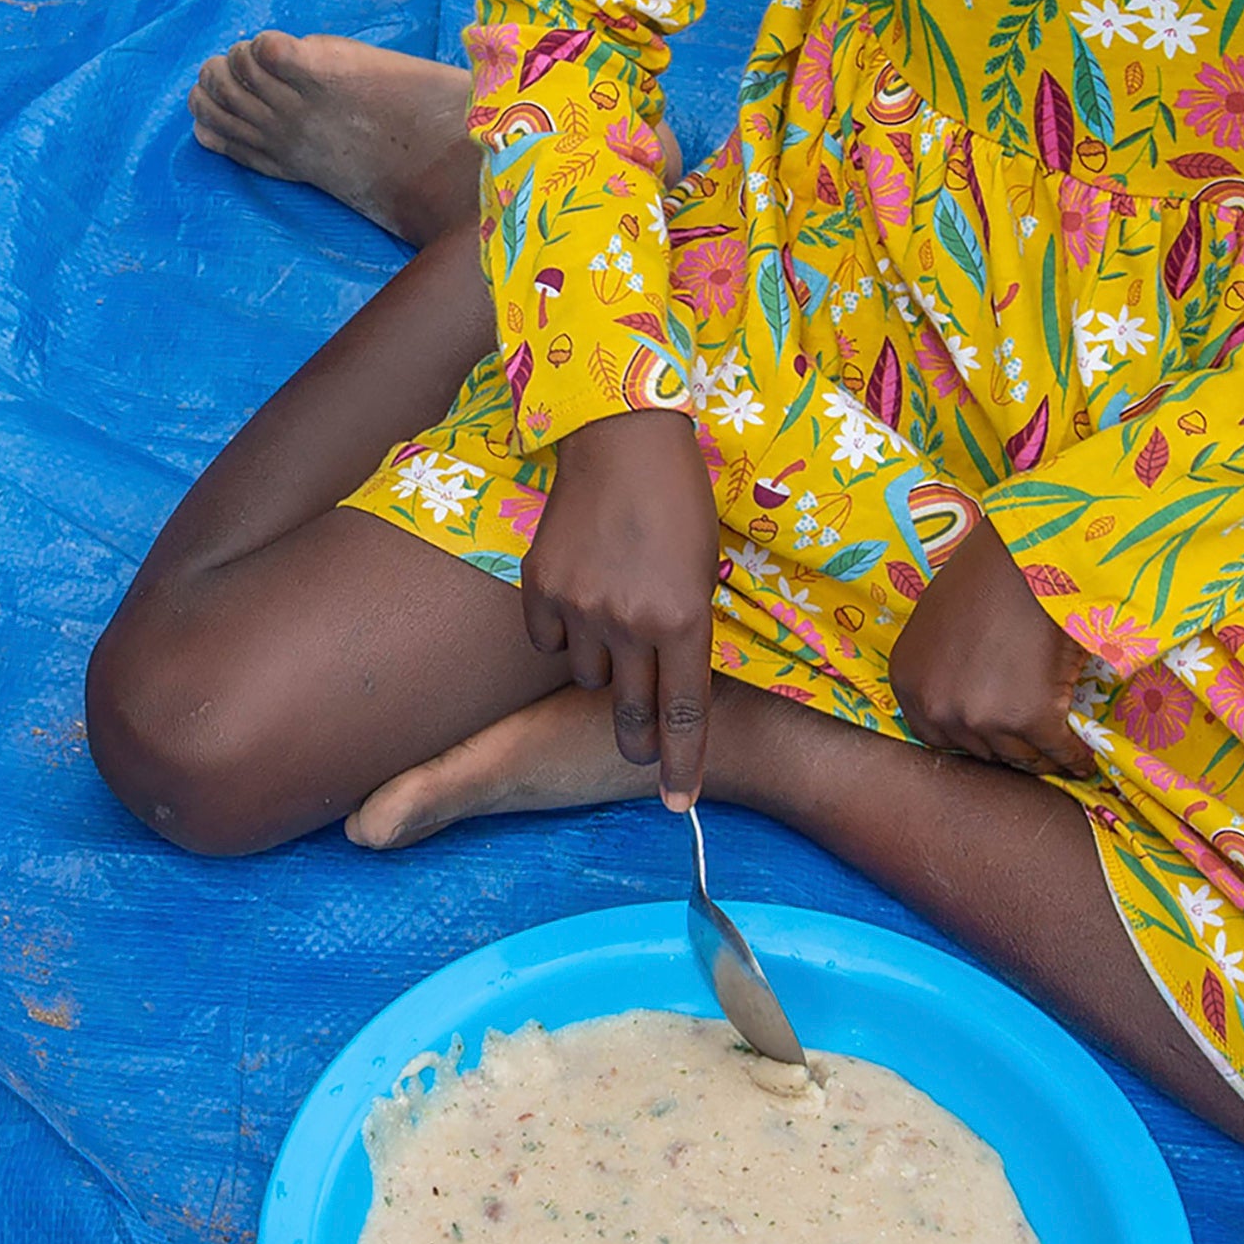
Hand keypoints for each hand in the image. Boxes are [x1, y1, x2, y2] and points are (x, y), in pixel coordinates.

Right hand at [520, 408, 720, 805]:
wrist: (622, 440)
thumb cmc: (679, 502)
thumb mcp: (704, 571)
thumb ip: (686, 630)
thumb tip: (670, 684)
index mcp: (682, 619)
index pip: (684, 713)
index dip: (683, 764)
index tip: (679, 803)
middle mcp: (630, 622)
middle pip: (632, 714)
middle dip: (639, 743)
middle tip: (640, 752)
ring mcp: (580, 606)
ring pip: (587, 677)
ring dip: (603, 669)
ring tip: (614, 628)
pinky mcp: (540, 588)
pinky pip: (548, 642)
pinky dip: (564, 635)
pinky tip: (579, 602)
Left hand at [881, 507, 1101, 784]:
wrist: (1029, 555)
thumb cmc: (986, 576)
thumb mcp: (937, 623)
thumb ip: (941, 666)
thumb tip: (966, 694)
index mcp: (907, 682)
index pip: (935, 737)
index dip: (967, 738)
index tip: (992, 739)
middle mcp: (936, 706)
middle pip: (978, 750)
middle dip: (1004, 748)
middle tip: (1030, 749)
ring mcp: (981, 716)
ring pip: (1018, 757)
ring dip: (1040, 758)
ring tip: (1058, 756)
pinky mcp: (1029, 718)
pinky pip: (1058, 752)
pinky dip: (1075, 759)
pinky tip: (1085, 759)